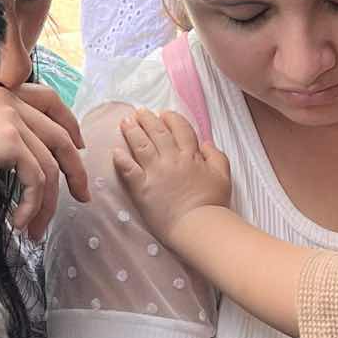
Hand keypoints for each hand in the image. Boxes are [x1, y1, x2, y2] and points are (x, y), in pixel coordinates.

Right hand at [0, 78, 89, 240]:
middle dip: (75, 169)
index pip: (48, 98)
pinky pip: (37, 178)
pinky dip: (33, 205)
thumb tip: (19, 174)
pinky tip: (18, 225)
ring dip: (48, 204)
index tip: (79, 147)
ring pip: (49, 166)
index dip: (69, 123)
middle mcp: (6, 97)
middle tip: (82, 196)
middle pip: (60, 134)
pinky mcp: (9, 139)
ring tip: (36, 231)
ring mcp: (10, 116)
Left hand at [111, 106, 230, 239]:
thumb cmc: (212, 203)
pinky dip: (121, 159)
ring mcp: (155, 172)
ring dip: (132, 131)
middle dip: (147, 119)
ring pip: (141, 145)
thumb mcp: (223, 176)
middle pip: (158, 132)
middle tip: (139, 112)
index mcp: (191, 155)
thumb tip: (206, 143)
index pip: (180, 129)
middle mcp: (171, 158)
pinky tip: (115, 151)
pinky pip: (128, 169)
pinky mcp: (142, 187)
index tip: (164, 114)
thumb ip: (216, 156)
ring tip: (125, 122)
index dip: (171, 118)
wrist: (198, 224)